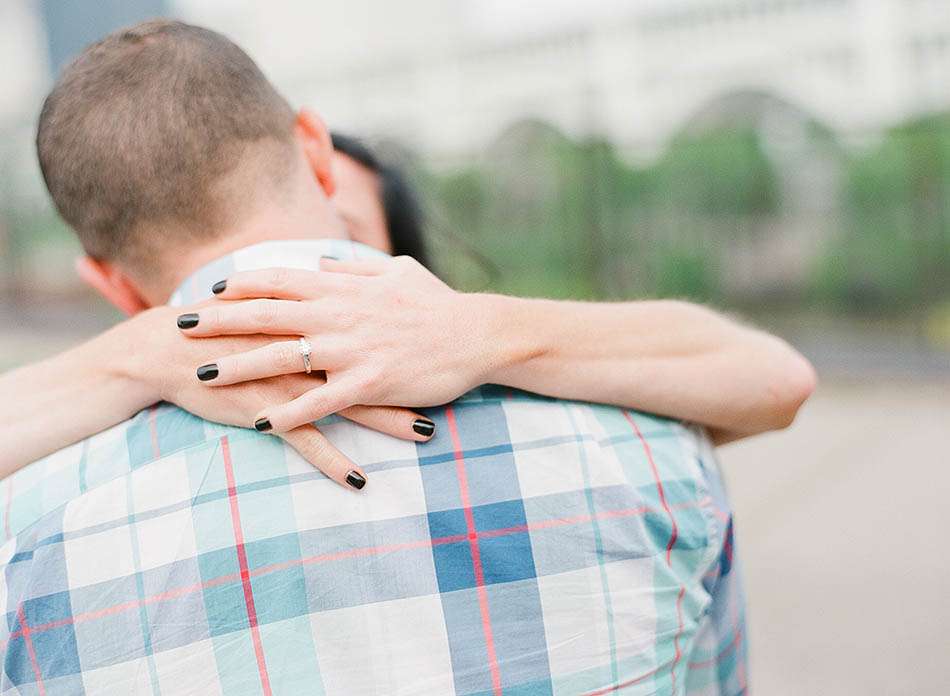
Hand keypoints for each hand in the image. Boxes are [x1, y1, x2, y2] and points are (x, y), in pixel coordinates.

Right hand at [120, 305, 435, 489]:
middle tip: (453, 387)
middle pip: (370, 363)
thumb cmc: (221, 327)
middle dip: (413, 376)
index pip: (368, 327)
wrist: (169, 349)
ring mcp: (288, 382)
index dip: (406, 336)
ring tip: (427, 432)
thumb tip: (332, 287)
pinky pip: (307, 442)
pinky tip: (360, 481)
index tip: (443, 342)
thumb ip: (305, 300)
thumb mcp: (267, 305)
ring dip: (388, 420)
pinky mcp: (266, 412)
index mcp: (310, 319)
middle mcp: (305, 349)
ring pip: (347, 404)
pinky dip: (335, 463)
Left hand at [177, 256, 497, 431]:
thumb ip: (353, 270)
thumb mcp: (396, 272)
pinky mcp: (369, 383)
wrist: (479, 334)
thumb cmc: (438, 303)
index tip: (210, 292)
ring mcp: (352, 349)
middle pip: (266, 315)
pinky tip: (260, 422)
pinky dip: (288, 411)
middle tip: (180, 327)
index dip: (241, 286)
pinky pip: (319, 401)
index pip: (279, 281)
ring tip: (202, 377)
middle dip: (219, 321)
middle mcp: (339, 315)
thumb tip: (322, 265)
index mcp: (344, 288)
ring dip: (238, 367)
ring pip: (282, 357)